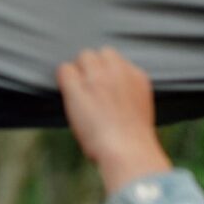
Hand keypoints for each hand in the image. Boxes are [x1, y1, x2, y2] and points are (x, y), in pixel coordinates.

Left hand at [57, 47, 172, 195]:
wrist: (127, 150)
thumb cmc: (132, 142)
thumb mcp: (139, 111)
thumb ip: (129, 96)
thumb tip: (115, 98)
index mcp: (137, 78)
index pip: (118, 61)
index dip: (108, 73)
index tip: (104, 88)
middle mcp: (118, 71)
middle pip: (102, 53)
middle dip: (95, 67)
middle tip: (89, 88)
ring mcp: (97, 77)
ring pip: (84, 56)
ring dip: (80, 71)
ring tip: (78, 92)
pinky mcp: (78, 87)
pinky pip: (64, 70)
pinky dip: (63, 79)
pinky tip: (66, 93)